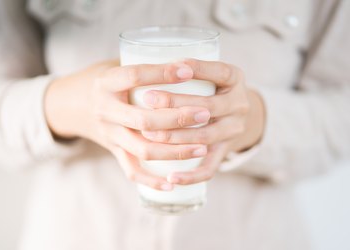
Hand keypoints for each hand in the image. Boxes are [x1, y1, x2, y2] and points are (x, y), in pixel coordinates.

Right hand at [44, 60, 210, 189]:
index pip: (134, 76)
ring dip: (174, 151)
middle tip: (205, 113)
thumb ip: (141, 66)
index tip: (189, 71)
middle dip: (178, 119)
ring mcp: (109, 134)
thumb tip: (185, 61)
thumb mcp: (113, 65)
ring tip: (202, 146)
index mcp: (105, 82)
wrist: (70, 105)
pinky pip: (132, 171)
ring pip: (143, 148)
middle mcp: (105, 110)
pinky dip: (152, 180)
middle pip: (144, 119)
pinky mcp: (113, 150)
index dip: (162, 73)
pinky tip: (173, 184)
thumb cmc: (102, 81)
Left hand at [140, 59, 265, 184]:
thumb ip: (189, 67)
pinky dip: (191, 175)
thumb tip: (146, 54)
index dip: (199, 69)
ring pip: (205, 137)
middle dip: (176, 104)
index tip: (175, 66)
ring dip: (176, 137)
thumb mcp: (208, 70)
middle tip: (148, 99)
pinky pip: (210, 167)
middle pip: (208, 106)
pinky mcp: (225, 151)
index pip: (220, 72)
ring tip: (149, 133)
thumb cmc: (209, 86)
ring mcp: (234, 130)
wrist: (233, 111)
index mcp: (235, 78)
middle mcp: (239, 104)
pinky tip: (170, 178)